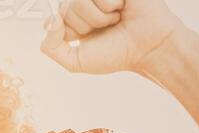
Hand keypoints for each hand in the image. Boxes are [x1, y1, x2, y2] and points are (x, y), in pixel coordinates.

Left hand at [40, 0, 186, 76]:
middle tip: (106, 28)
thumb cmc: (115, 53)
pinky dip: (110, 5)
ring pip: (79, 1)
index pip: (51, 19)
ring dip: (99, 16)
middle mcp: (84, 4)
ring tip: (115, 19)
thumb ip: (51, 47)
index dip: (63, 30)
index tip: (80, 36)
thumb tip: (50, 19)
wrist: (148, 47)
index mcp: (72, 21)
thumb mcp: (76, 60)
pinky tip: (123, 7)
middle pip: (64, 9)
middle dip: (85, 25)